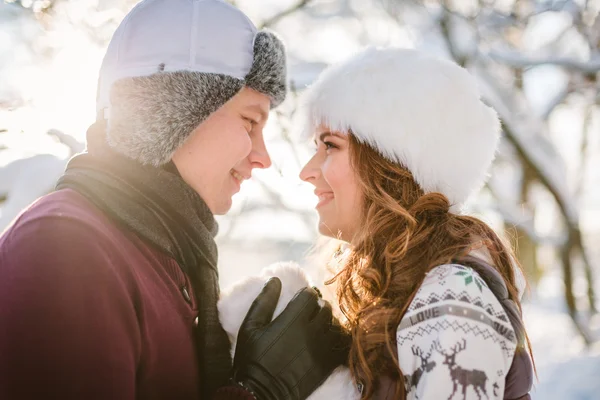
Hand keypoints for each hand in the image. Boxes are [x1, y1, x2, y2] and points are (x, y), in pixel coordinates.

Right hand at [232, 278, 349, 399]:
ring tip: (319, 326)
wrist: (261, 393)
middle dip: (319, 307)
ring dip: (329, 323)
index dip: (306, 294)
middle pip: (326, 309)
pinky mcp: (326, 365)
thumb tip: (275, 280)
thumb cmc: (252, 359)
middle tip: (310, 312)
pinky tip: (328, 341)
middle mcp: (312, 332)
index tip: (300, 299)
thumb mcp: (250, 327)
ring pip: (336, 326)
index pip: (311, 295)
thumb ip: (264, 301)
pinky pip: (342, 346)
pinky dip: (338, 340)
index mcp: (293, 320)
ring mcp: (322, 349)